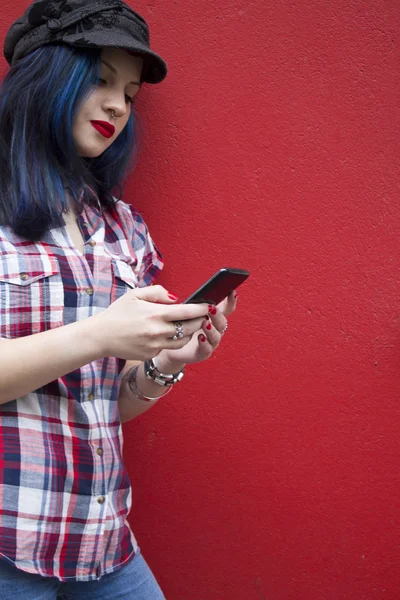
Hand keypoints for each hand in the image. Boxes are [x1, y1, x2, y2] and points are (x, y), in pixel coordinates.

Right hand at [91, 286, 208, 360]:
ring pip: (182, 341)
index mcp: (156, 314)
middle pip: (189, 328)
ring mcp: (155, 345)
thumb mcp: (135, 295)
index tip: (209, 306)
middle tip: (203, 316)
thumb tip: (175, 298)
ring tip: (187, 325)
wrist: (101, 336)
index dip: (201, 309)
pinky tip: (167, 334)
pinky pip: (167, 347)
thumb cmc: (118, 313)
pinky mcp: (151, 355)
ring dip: (188, 333)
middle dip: (199, 321)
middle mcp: (158, 331)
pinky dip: (171, 341)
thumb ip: (158, 292)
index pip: (187, 312)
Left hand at [157, 291, 237, 367]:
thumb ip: (197, 304)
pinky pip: (207, 349)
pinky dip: (205, 343)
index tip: (232, 292)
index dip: (231, 301)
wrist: (173, 345)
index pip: (226, 309)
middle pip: (222, 323)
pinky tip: (200, 337)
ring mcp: (210, 342)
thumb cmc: (183, 326)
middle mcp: (215, 330)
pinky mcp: (203, 353)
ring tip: (205, 323)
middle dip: (218, 316)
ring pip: (216, 336)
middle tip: (211, 309)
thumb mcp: (190, 313)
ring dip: (212, 330)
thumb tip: (200, 291)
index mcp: (214, 319)